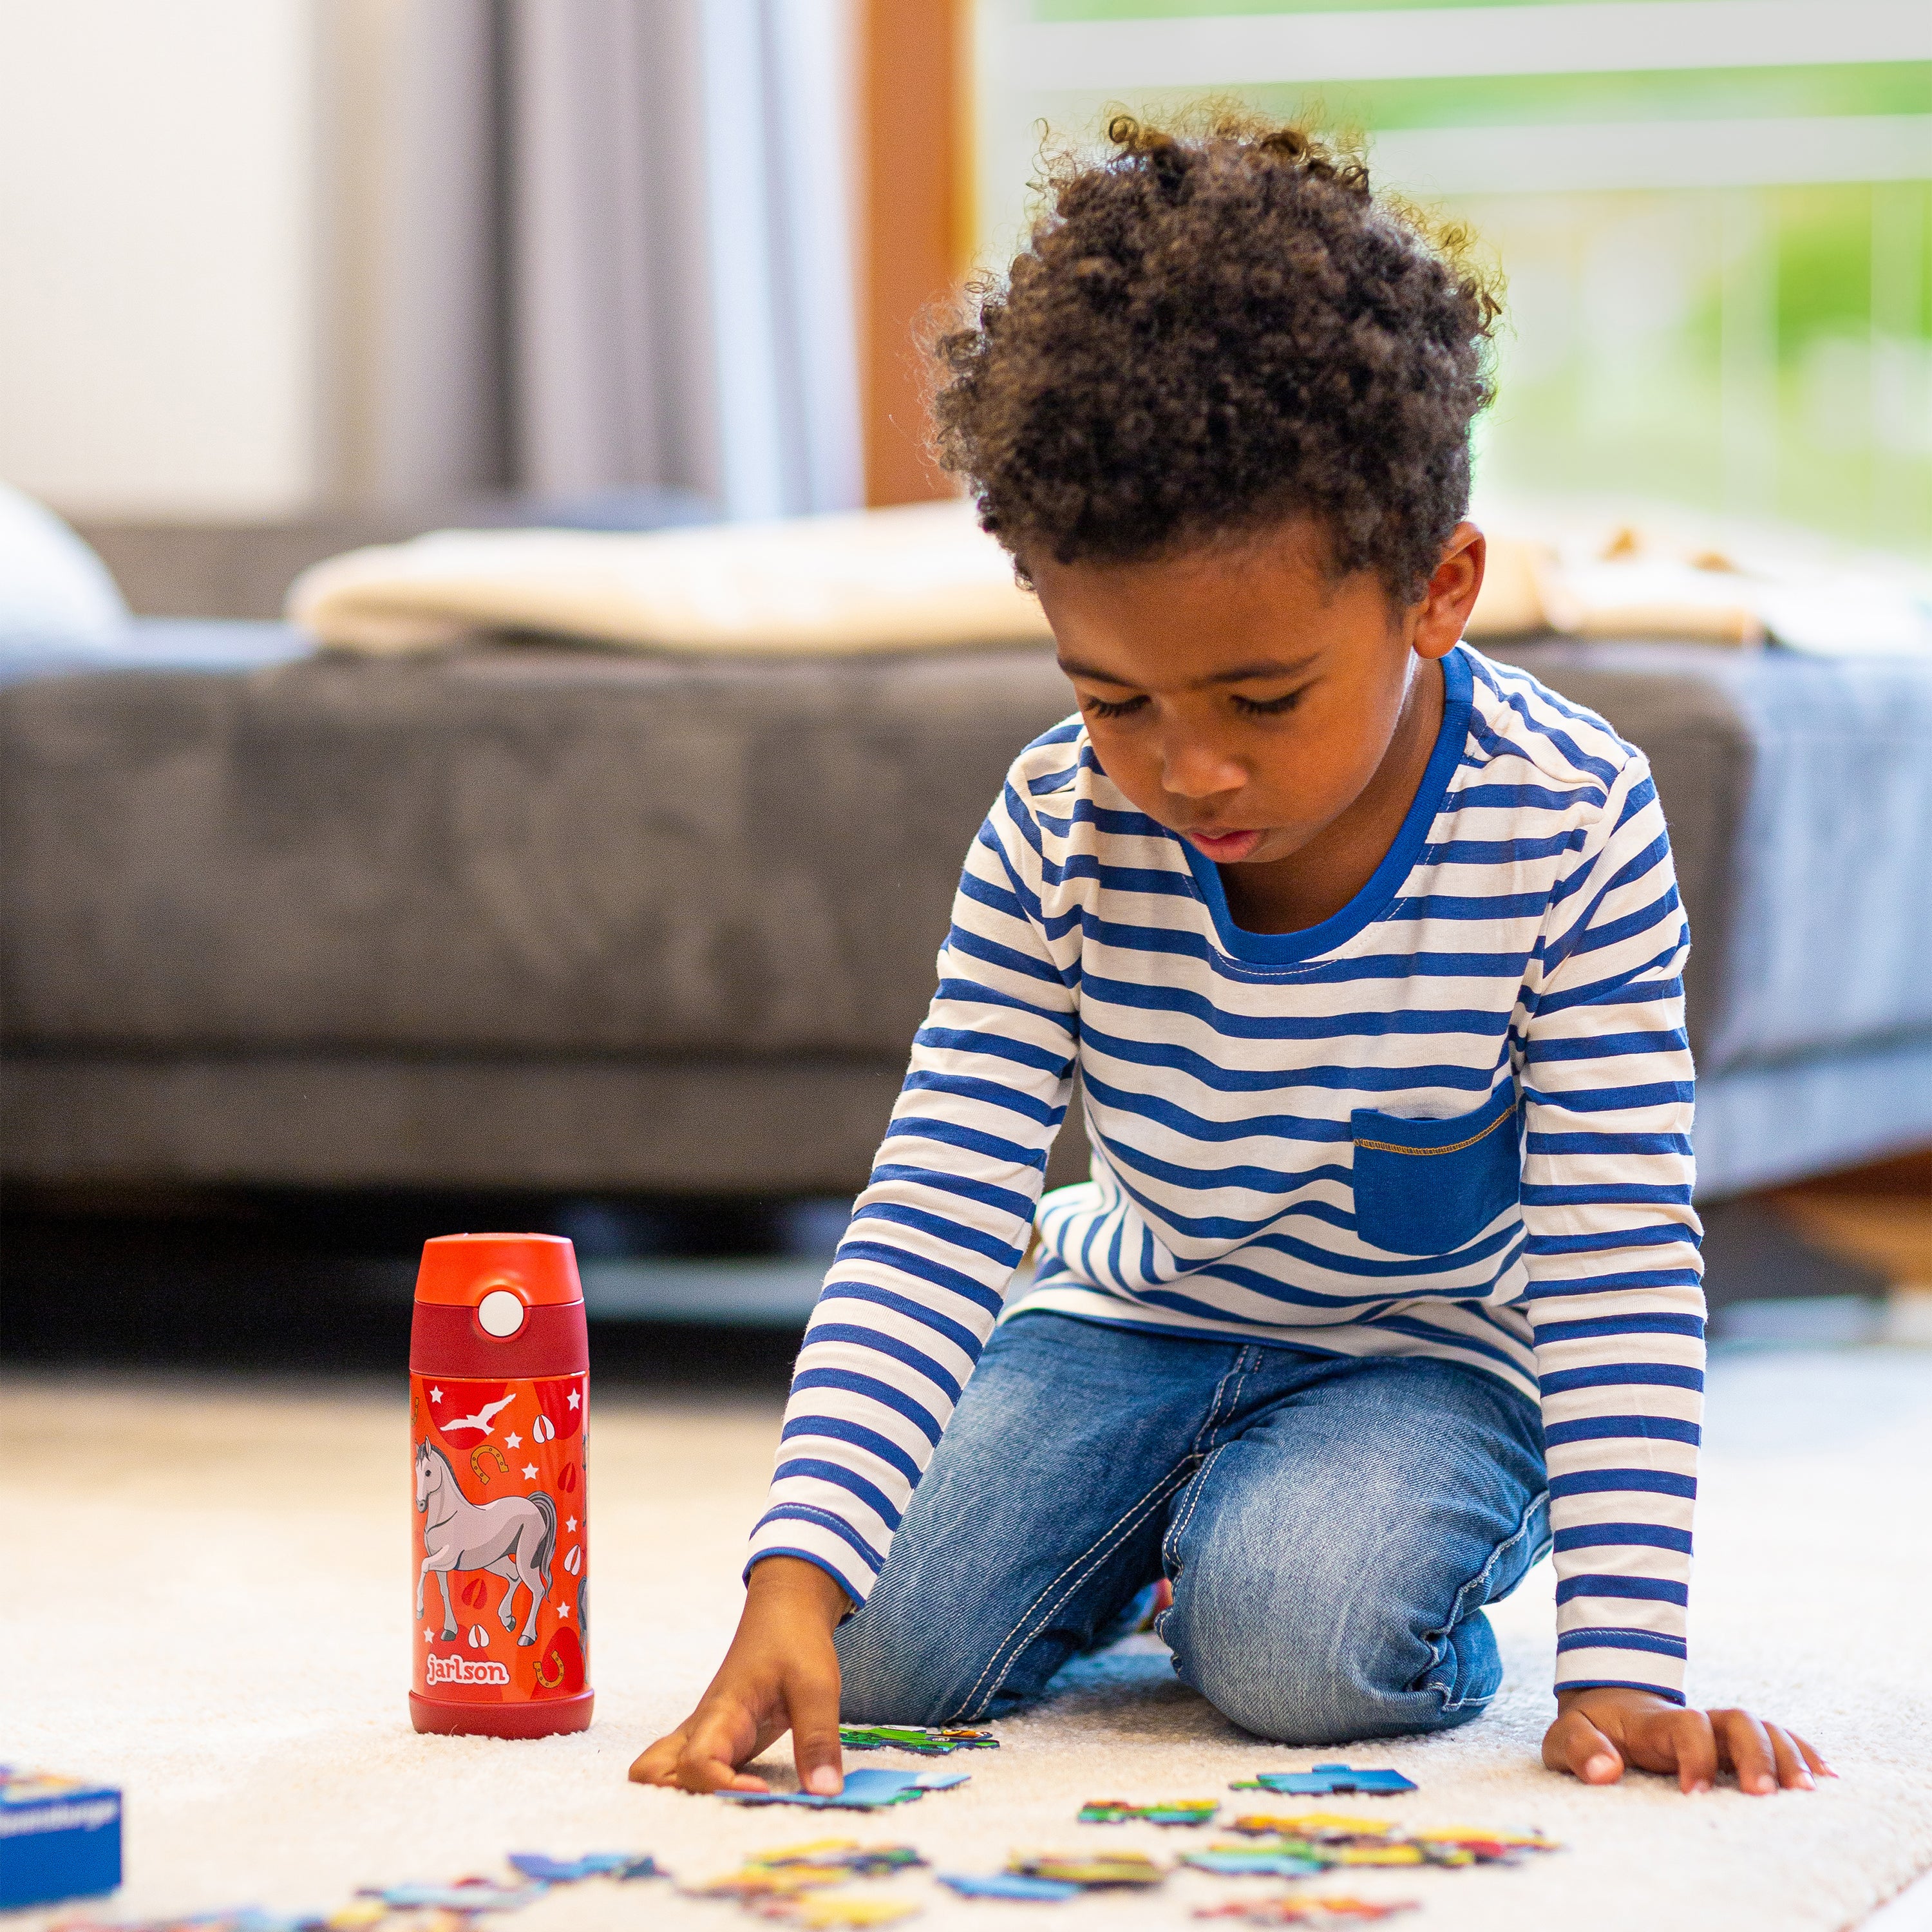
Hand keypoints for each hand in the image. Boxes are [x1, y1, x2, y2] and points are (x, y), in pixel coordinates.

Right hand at [629, 1556, 850, 1793]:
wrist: (785, 1611)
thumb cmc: (796, 1641)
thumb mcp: (817, 1686)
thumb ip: (818, 1740)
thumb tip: (825, 1793)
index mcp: (722, 1712)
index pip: (696, 1761)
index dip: (723, 1786)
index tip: (762, 1791)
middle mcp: (701, 1727)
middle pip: (651, 1773)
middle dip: (678, 1800)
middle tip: (732, 1806)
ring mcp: (703, 1734)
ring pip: (659, 1771)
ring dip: (682, 1796)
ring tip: (731, 1805)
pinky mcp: (716, 1740)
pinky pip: (686, 1770)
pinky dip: (699, 1789)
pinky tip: (739, 1796)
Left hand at [1543, 1687, 1832, 1793]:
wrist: (1606, 1711)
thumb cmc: (1590, 1732)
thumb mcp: (1566, 1737)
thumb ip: (1580, 1750)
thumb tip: (1604, 1771)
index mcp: (1655, 1721)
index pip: (1687, 1725)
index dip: (1695, 1754)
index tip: (1693, 1793)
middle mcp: (1695, 1721)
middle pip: (1737, 1720)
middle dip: (1756, 1754)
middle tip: (1764, 1795)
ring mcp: (1719, 1731)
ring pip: (1763, 1727)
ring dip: (1789, 1755)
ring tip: (1810, 1792)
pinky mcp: (1734, 1745)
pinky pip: (1776, 1740)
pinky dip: (1803, 1753)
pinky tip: (1827, 1779)